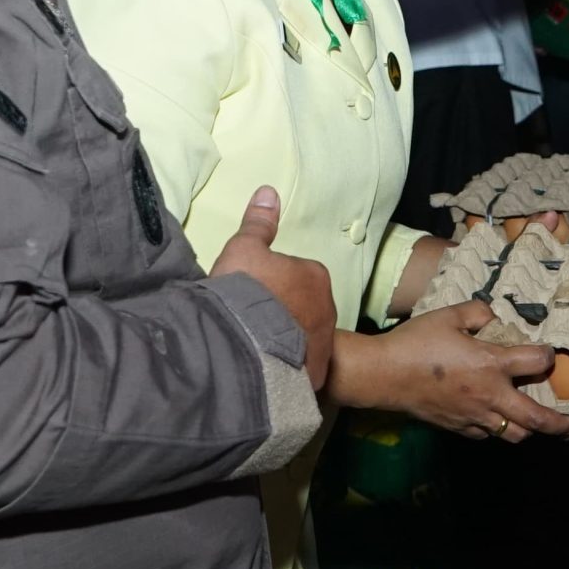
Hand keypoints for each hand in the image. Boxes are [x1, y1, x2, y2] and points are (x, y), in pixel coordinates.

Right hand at [212, 186, 334, 390]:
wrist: (241, 345)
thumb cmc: (243, 292)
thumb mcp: (243, 249)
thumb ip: (258, 223)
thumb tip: (269, 191)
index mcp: (315, 275)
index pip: (298, 274)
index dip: (273, 284)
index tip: (252, 294)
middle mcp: (328, 310)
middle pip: (305, 307)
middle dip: (283, 313)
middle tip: (251, 320)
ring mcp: (324, 346)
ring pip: (304, 338)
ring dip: (286, 341)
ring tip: (255, 346)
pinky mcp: (315, 376)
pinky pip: (302, 368)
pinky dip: (287, 368)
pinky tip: (265, 369)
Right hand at [331, 301, 568, 439]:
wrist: (384, 375)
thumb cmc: (416, 342)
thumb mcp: (448, 315)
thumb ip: (477, 312)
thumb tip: (492, 316)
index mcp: (491, 365)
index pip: (535, 362)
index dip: (547, 356)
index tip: (548, 353)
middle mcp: (490, 396)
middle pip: (537, 418)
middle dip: (561, 424)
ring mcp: (475, 417)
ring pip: (514, 434)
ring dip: (529, 429)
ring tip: (538, 425)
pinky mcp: (458, 428)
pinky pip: (486, 435)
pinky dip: (495, 429)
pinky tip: (494, 421)